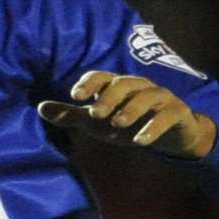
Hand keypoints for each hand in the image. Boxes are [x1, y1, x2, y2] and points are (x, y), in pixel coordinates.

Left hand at [37, 71, 216, 159]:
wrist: (171, 134)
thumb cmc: (129, 123)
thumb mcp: (98, 122)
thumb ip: (72, 115)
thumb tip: (40, 108)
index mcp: (119, 86)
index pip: (103, 77)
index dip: (90, 82)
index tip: (75, 95)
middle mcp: (140, 87)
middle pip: (124, 84)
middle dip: (109, 97)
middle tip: (94, 114)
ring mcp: (161, 98)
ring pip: (148, 95)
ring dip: (131, 109)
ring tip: (117, 124)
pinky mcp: (178, 113)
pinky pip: (168, 115)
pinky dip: (154, 127)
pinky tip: (141, 141)